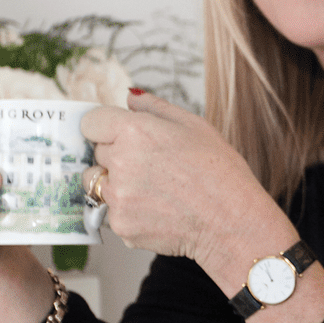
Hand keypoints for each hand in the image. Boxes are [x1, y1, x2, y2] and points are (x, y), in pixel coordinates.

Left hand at [78, 92, 283, 271]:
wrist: (232, 223)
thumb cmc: (220, 173)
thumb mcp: (194, 126)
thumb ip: (154, 107)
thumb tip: (130, 97)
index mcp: (134, 131)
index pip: (91, 122)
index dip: (105, 127)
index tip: (117, 134)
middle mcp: (120, 163)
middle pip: (96, 152)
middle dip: (115, 155)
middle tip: (152, 165)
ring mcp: (118, 197)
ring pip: (99, 184)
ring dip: (116, 184)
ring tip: (153, 189)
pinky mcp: (121, 224)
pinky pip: (113, 212)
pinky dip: (130, 211)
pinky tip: (159, 209)